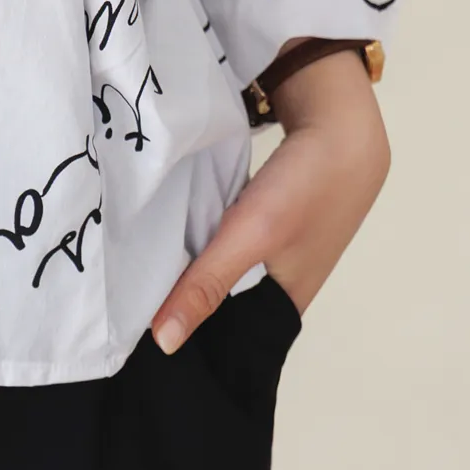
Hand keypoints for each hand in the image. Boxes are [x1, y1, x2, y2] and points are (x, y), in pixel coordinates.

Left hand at [151, 39, 391, 354]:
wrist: (343, 122)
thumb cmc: (307, 188)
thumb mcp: (252, 236)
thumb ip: (209, 284)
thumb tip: (163, 343)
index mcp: (284, 305)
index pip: (226, 343)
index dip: (188, 346)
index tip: (137, 347)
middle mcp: (279, 284)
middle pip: (220, 306)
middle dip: (180, 304)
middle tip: (125, 307)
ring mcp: (274, 250)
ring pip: (219, 269)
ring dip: (187, 268)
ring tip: (134, 276)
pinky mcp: (267, 219)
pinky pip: (223, 239)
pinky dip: (199, 237)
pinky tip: (166, 234)